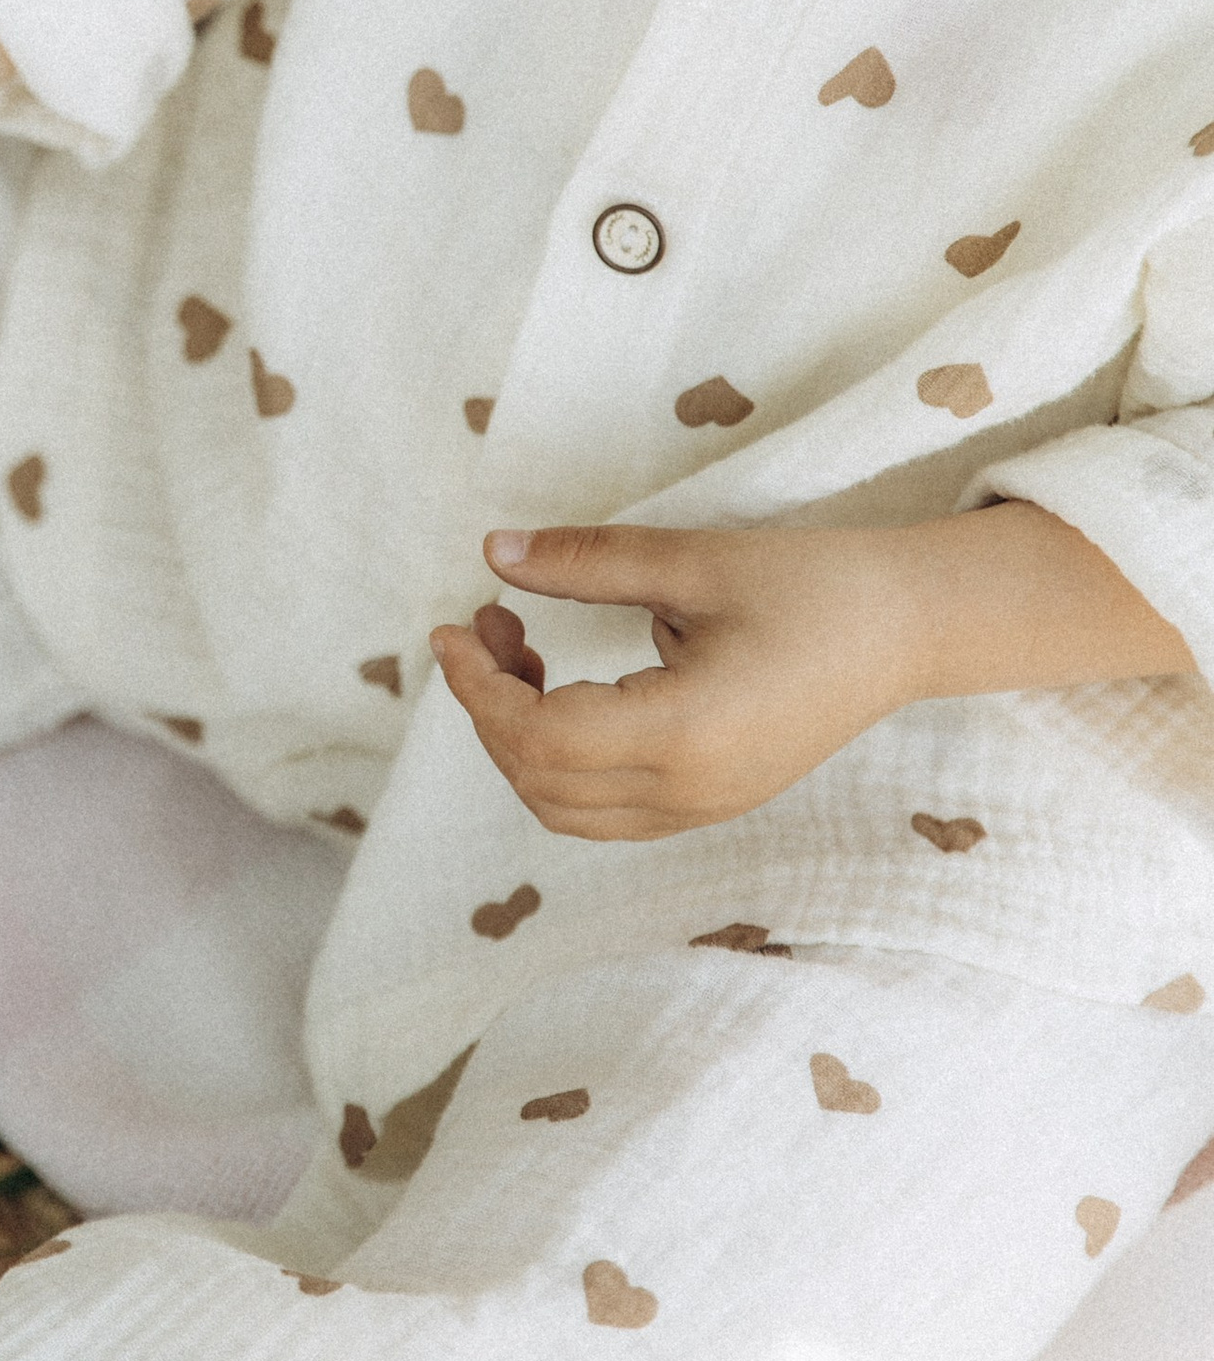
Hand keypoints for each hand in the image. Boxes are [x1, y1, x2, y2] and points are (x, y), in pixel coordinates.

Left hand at [429, 522, 941, 841]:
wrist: (909, 628)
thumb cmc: (812, 584)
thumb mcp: (694, 560)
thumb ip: (588, 561)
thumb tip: (494, 551)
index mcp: (687, 734)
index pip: (540, 740)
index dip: (478, 690)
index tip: (451, 629)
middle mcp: (692, 791)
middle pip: (540, 783)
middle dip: (489, 708)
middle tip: (483, 624)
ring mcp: (704, 807)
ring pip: (566, 809)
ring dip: (519, 739)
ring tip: (518, 650)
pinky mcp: (712, 801)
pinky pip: (606, 809)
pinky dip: (559, 759)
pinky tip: (562, 689)